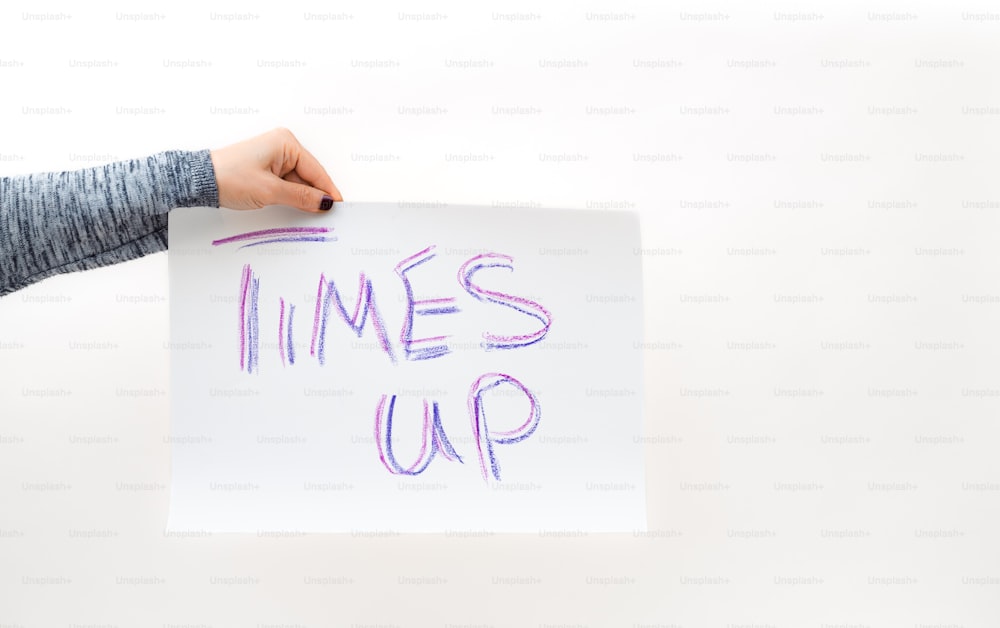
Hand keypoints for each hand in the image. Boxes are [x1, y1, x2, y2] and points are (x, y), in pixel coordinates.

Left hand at [209, 127, 342, 212]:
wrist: (200, 181)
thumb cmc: (229, 177)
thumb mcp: (270, 191)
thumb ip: (301, 197)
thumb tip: (324, 202)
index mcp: (286, 143)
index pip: (316, 170)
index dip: (328, 191)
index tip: (338, 207)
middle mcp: (282, 145)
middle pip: (309, 175)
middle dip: (315, 195)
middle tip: (325, 215)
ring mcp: (274, 156)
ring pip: (299, 181)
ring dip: (302, 197)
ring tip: (308, 213)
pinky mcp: (267, 167)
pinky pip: (288, 183)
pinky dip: (292, 195)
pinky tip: (295, 207)